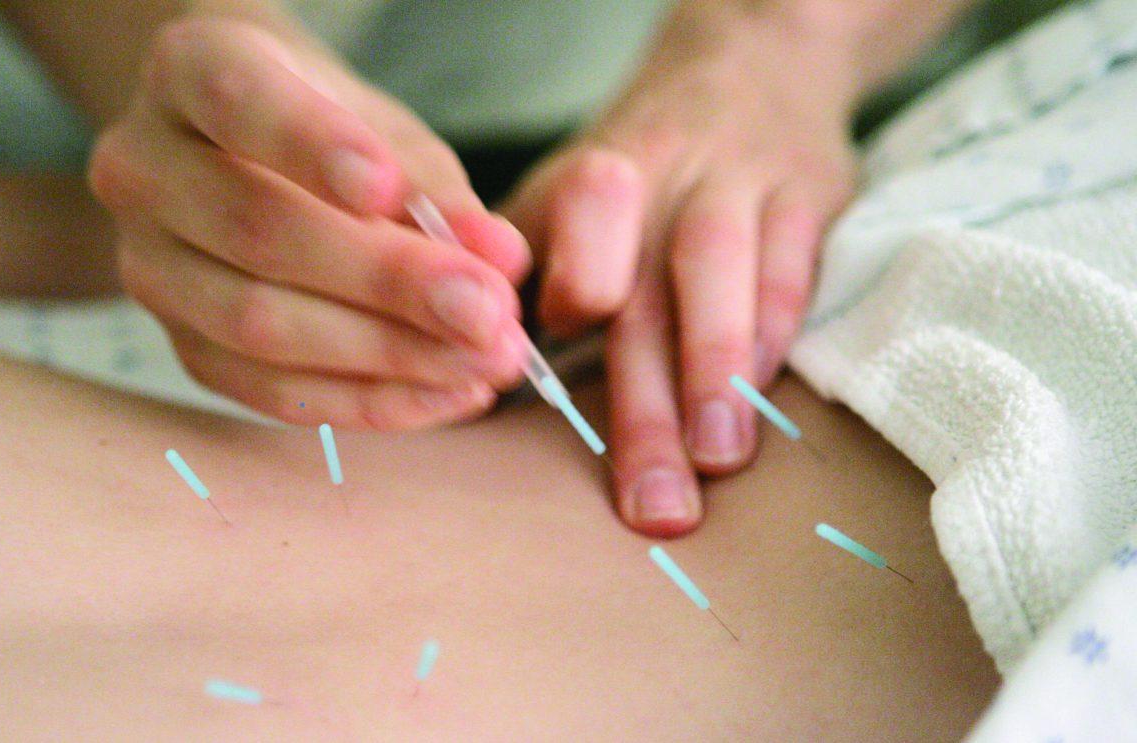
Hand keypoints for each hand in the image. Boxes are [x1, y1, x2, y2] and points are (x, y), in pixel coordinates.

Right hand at [89, 15, 531, 428]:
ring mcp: (147, 264)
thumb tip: (498, 260)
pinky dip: (369, 400)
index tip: (389, 189)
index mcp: (188, 72)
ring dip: (389, 354)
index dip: (311, 146)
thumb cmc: (333, 134)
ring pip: (257, 324)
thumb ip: (435, 191)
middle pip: (257, 230)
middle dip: (387, 281)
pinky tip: (447, 393)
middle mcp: (144, 168)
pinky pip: (269, 390)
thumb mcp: (387, 134)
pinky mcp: (182, 344)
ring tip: (485, 361)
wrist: (257, 163)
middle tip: (489, 312)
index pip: (237, 99)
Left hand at [502, 3, 857, 535]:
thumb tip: (472, 381)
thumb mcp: (566, 196)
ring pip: (724, 273)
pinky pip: (793, 268)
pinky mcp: (808, 193)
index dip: (575, 276)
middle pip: (646, 291)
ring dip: (718, 370)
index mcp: (588, 181)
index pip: (574, 225)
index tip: (568, 341)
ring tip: (717, 459)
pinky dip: (776, 336)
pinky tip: (761, 402)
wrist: (748, 58)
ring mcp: (738, 181)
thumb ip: (527, 278)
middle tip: (650, 506)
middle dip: (646, 402)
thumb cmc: (638, 166)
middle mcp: (660, 177)